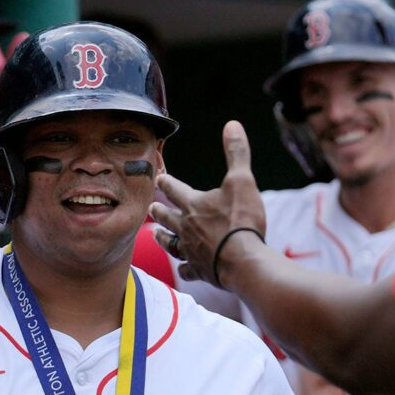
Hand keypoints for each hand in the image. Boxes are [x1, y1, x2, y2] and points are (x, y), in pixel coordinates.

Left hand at [149, 121, 264, 284]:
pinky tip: (183, 269)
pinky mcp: (200, 270)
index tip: (158, 178)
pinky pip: (188, 270)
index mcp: (194, 205)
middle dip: (159, 210)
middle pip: (167, 217)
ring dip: (162, 237)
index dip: (166, 182)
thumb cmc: (241, 219)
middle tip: (151, 207)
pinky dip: (185, 268)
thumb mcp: (242, 180)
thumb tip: (232, 125)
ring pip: (171, 243)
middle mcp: (187, 227)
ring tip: (156, 234)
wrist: (243, 260)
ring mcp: (191, 250)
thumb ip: (236, 153)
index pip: (174, 189)